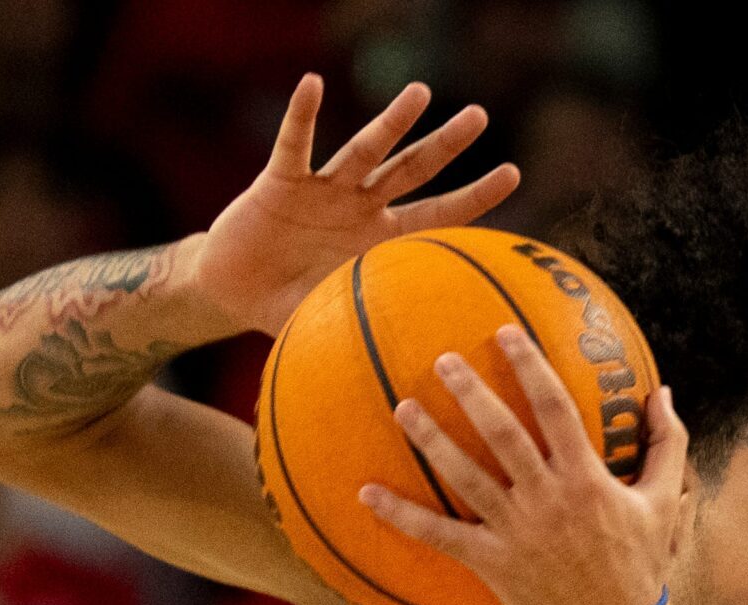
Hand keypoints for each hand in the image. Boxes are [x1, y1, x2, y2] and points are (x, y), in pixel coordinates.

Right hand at [195, 74, 520, 336]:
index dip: (475, 196)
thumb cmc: (290, 306)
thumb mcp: (339, 321)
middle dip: (446, 143)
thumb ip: (375, 334)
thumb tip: (421, 375)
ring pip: (365, 150)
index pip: (440, 215)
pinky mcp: (280, 181)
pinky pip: (294, 145)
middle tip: (480, 115)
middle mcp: (361, 205)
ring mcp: (324, 190)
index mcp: (382, 239)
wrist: (234, 291)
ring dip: (391, 122)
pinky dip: (301, 116)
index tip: (514, 173)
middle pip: (413, 169)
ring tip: (420, 93)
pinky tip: (312, 84)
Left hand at [359, 325, 690, 604]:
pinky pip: (440, 536)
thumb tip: (662, 392)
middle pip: (503, 434)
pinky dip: (402, 516)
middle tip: (444, 360)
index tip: (507, 332)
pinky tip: (367, 492)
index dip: (530, 367)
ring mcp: (517, 531)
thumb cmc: (640, 563)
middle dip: (472, 393)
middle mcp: (548, 499)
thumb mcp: (664, 501)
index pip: (556, 408)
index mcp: (587, 478)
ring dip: (433, 441)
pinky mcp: (493, 563)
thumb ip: (667, 444)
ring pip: (467, 477)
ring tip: (403, 407)